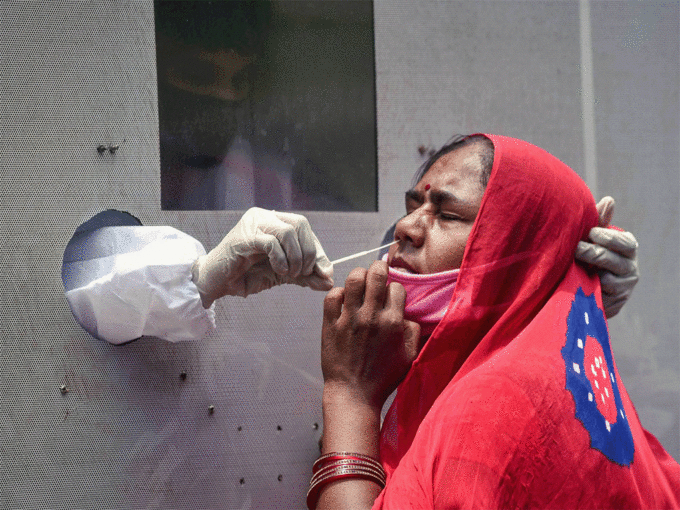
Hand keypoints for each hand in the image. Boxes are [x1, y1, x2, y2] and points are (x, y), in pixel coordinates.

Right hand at [192, 207, 333, 305]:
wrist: (217, 283)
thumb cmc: (248, 275)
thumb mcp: (284, 274)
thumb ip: (306, 276)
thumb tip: (329, 281)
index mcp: (275, 221)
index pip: (304, 228)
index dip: (317, 250)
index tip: (322, 273)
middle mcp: (264, 217)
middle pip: (300, 224)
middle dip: (309, 252)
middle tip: (303, 273)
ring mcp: (252, 224)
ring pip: (288, 230)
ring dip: (296, 257)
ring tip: (290, 273)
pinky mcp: (243, 237)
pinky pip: (271, 242)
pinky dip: (281, 259)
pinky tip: (279, 270)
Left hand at [321, 260, 420, 408]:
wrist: (354, 394)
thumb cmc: (383, 378)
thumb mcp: (410, 357)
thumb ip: (413, 331)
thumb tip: (407, 314)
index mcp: (393, 323)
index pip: (397, 287)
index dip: (395, 288)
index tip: (391, 294)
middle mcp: (371, 317)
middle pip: (376, 274)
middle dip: (379, 267)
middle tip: (378, 270)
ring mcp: (349, 319)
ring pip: (353, 279)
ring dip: (359, 275)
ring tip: (360, 281)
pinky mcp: (330, 324)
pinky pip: (332, 296)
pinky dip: (338, 292)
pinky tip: (343, 299)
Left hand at [575, 197, 638, 317]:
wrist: (585, 287)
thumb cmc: (590, 254)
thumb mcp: (595, 238)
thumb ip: (601, 220)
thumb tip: (609, 200)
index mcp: (628, 248)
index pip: (624, 242)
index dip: (607, 237)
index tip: (591, 233)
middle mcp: (630, 268)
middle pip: (612, 260)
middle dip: (593, 253)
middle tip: (576, 249)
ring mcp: (623, 288)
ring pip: (606, 279)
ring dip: (588, 273)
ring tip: (574, 267)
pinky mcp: (614, 304)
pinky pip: (600, 296)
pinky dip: (588, 290)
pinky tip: (578, 284)